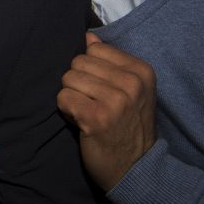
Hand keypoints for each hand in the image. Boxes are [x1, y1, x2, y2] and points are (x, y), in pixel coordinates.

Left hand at [57, 31, 156, 190]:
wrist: (136, 168)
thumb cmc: (128, 125)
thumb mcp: (131, 90)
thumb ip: (110, 61)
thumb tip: (88, 35)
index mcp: (141, 71)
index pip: (94, 48)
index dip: (91, 69)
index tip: (104, 90)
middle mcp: (131, 83)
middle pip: (78, 62)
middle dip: (78, 83)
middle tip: (94, 104)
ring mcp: (115, 100)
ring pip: (68, 78)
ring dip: (72, 97)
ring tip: (89, 113)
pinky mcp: (96, 117)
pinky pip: (63, 98)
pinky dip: (67, 111)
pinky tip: (83, 123)